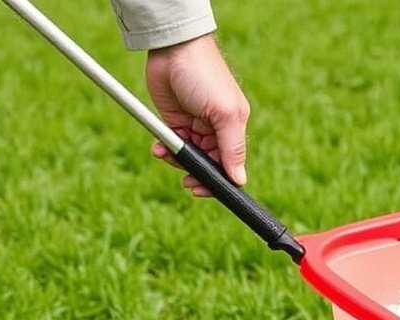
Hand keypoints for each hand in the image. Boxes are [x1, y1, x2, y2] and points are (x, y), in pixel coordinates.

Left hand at [145, 34, 249, 195]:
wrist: (174, 49)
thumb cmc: (205, 75)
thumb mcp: (225, 114)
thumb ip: (232, 148)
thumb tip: (240, 180)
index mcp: (233, 128)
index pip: (230, 165)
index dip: (218, 181)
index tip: (203, 190)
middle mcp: (216, 130)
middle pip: (207, 165)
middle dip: (195, 174)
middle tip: (185, 182)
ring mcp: (194, 126)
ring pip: (188, 158)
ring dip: (176, 161)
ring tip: (165, 154)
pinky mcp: (175, 120)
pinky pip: (172, 145)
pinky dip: (165, 150)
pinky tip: (158, 148)